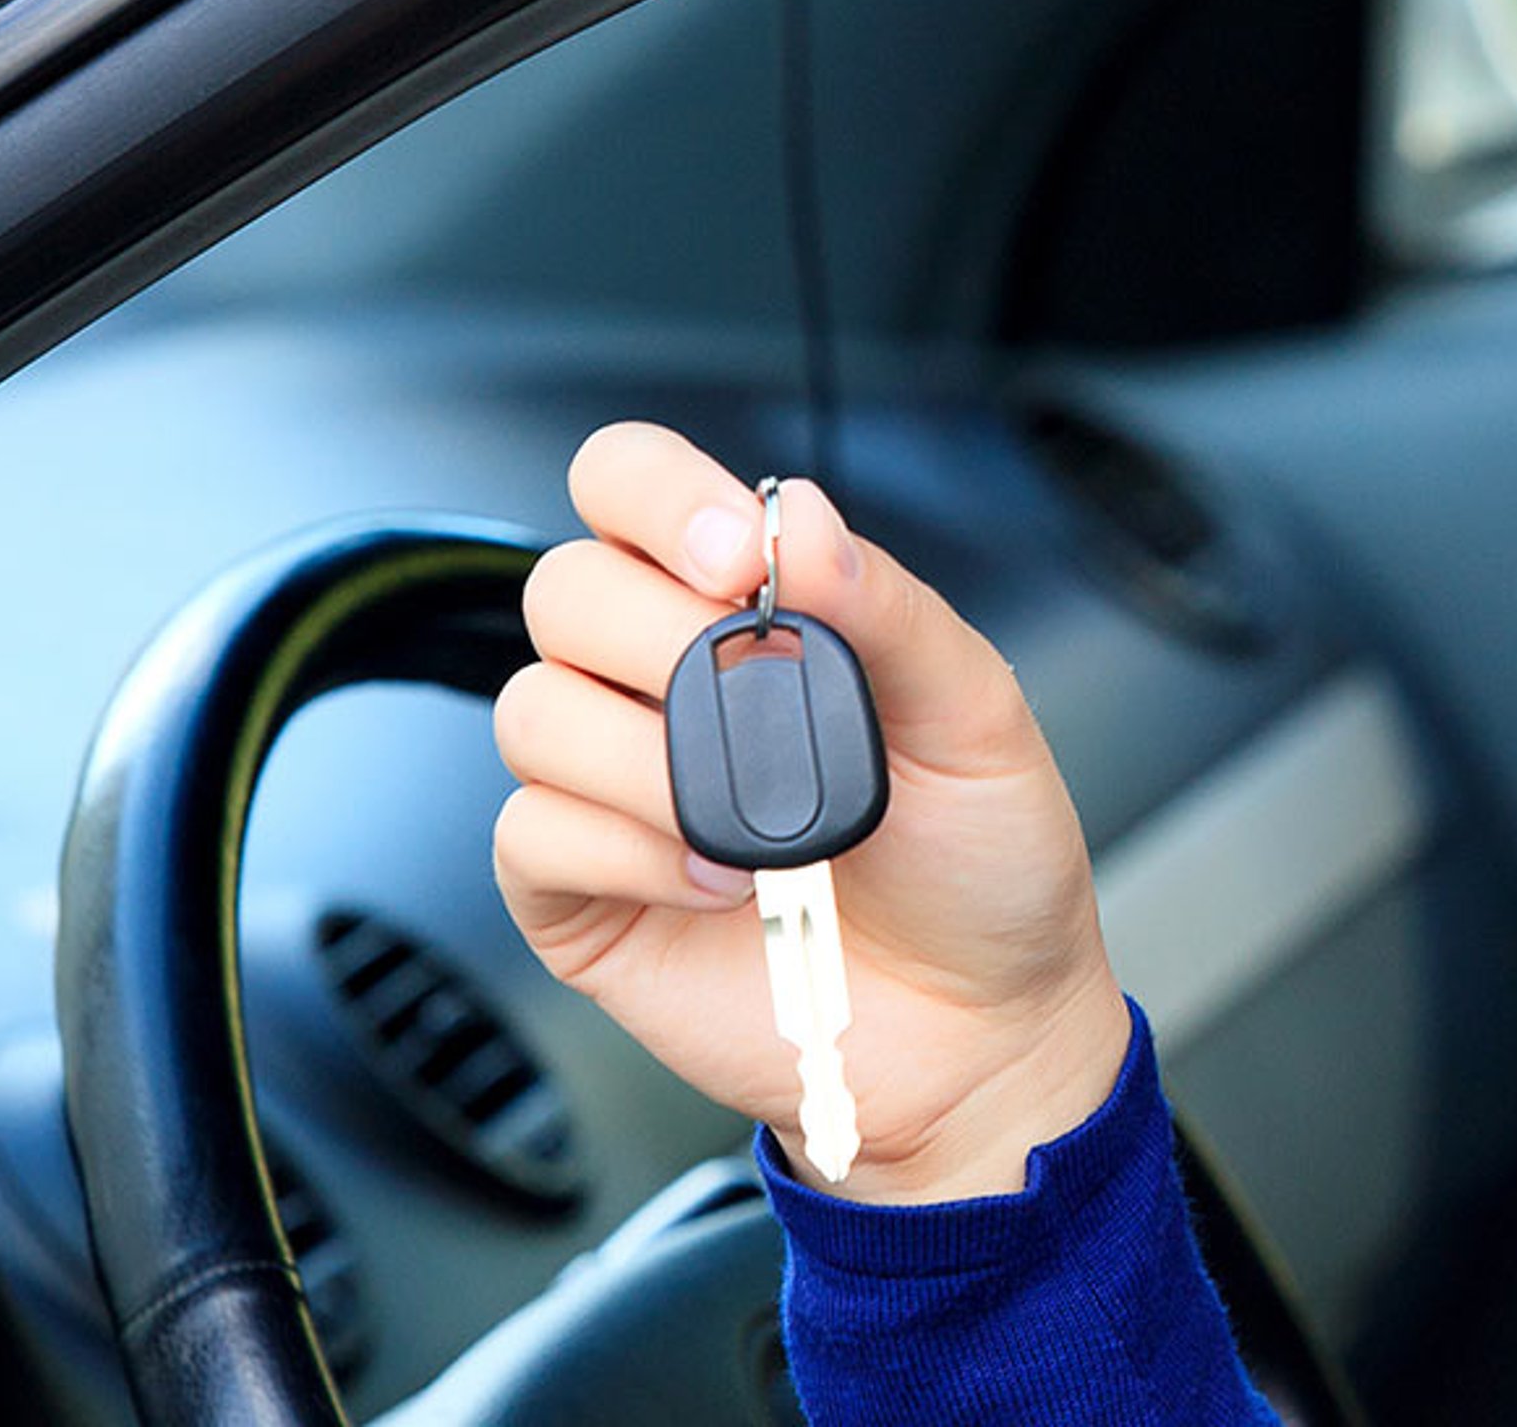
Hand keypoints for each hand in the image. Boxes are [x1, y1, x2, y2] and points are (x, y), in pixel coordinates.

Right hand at [491, 422, 1129, 1202]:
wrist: (984, 1030)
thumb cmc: (982, 868)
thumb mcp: (978, 719)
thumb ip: (890, 610)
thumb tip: (801, 518)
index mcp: (749, 610)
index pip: (633, 486)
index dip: (656, 495)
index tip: (733, 554)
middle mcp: (659, 681)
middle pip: (567, 588)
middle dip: (664, 637)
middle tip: (765, 704)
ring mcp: (607, 785)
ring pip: (535, 710)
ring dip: (653, 764)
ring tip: (763, 829)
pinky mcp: (575, 890)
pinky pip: (532, 831)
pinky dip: (630, 851)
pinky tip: (720, 884)